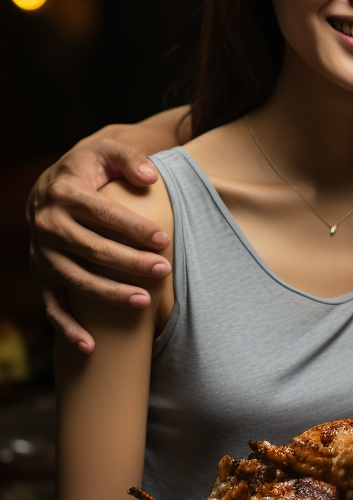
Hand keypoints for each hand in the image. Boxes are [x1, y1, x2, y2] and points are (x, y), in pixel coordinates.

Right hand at [27, 139, 170, 353]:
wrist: (49, 188)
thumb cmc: (89, 171)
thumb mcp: (106, 152)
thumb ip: (130, 159)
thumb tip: (151, 177)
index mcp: (64, 193)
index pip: (102, 214)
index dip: (134, 228)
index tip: (163, 240)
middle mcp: (48, 225)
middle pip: (93, 250)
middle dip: (130, 263)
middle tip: (164, 270)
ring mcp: (42, 254)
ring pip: (77, 280)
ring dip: (110, 294)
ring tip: (144, 302)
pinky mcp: (41, 276)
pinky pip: (52, 306)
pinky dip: (68, 328)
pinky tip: (90, 347)